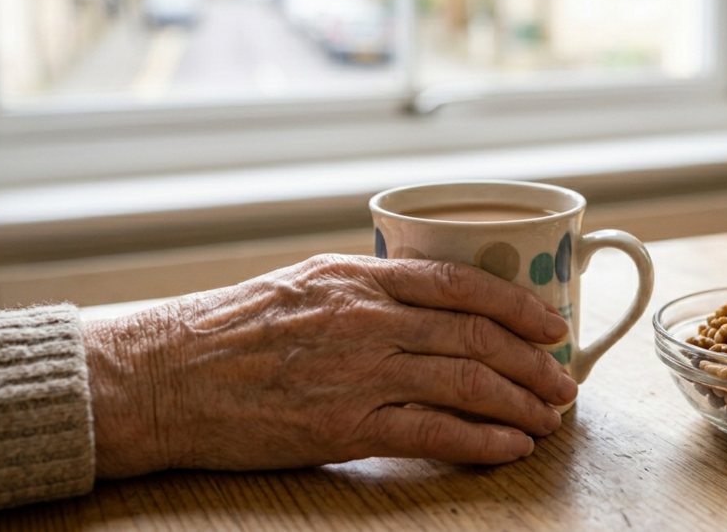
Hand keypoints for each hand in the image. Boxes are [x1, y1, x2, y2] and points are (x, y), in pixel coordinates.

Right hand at [84, 254, 577, 477]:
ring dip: (518, 403)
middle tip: (563, 381)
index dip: (516, 304)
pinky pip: (433, 433)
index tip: (551, 322)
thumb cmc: (227, 331)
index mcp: (357, 278)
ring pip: (465, 383)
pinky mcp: (344, 426)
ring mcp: (358, 373)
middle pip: (474, 337)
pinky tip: (510, 448)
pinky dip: (482, 441)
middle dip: (532, 362)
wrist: (163, 377)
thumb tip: (423, 303)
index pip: (459, 283)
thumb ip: (366, 290)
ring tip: (548, 417)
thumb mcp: (301, 285)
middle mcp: (366, 319)